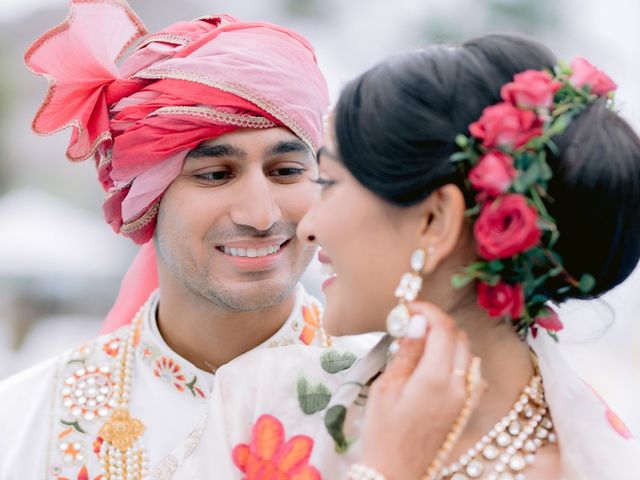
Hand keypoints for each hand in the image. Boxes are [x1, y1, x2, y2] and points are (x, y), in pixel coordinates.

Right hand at [358, 301, 482, 479]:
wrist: (396, 473)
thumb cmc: (382, 433)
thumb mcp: (386, 388)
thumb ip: (406, 353)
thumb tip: (417, 322)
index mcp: (436, 378)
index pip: (442, 328)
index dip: (427, 311)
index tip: (408, 308)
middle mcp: (459, 386)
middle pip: (458, 336)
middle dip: (437, 323)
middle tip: (411, 323)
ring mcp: (467, 398)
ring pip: (467, 353)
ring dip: (448, 339)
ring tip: (421, 342)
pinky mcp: (467, 409)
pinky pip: (472, 373)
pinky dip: (458, 360)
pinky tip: (437, 364)